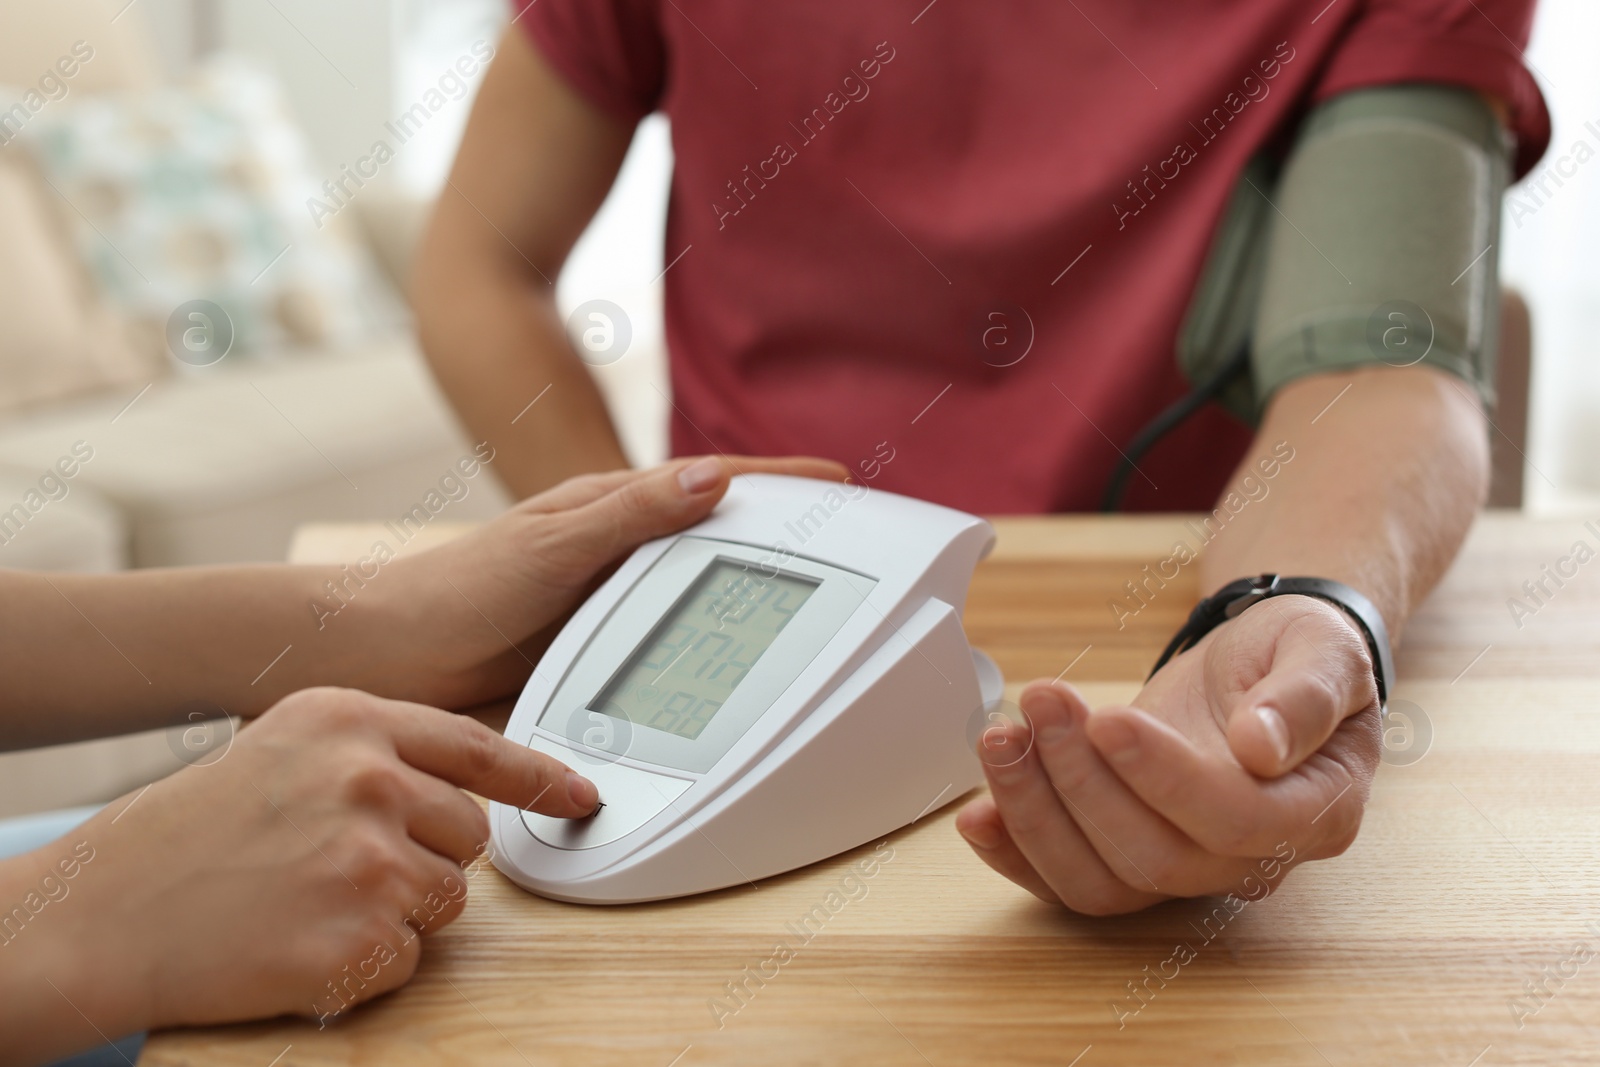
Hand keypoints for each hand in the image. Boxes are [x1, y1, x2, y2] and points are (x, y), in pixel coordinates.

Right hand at [9, 688, 595, 1059]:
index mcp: (349, 719)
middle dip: (426, 858)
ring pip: (448, 899)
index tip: (581, 796)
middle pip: (470, 833)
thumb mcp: (285, 750)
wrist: (103, 914)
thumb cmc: (191, 835)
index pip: (477, 747)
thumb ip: (376, 752)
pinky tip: (303, 943)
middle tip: (339, 869)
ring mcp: (365, 857)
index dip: (539, 777)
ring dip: (397, 913)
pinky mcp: (359, 935)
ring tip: (311, 902)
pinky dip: (369, 965)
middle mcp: (367, 778)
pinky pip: (412, 958)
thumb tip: (466, 786)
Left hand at [376, 454, 846, 707]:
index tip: (835, 476)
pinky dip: (705, 634)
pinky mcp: (592, 646)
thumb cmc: (455, 590)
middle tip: (845, 538)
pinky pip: (665, 636)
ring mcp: (606, 598)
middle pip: (715, 532)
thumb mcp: (551, 544)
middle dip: (780, 528)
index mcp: (611, 510)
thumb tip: (712, 479)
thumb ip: (630, 516)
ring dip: (748, 586)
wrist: (392, 655)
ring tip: (810, 597)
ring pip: (695, 586)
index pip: (710, 482)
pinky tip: (727, 655)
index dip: (775, 477)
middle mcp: (616, 550)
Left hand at [955, 594, 1381, 913]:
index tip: (1108, 720)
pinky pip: (1069, 883)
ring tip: (1002, 736)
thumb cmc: (1301, 655)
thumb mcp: (1322, 650)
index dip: (1163, 777)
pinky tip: (977, 813)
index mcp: (1312, 813)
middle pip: (1154, 858)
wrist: (1266, 666)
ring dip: (1035, 814)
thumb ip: (1304, 696)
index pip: (1232, 819)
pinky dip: (1016, 855)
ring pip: (1101, 882)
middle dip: (1080, 781)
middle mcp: (1248, 859)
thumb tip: (1264, 743)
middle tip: (1041, 702)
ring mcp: (1187, 867)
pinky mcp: (1130, 855)